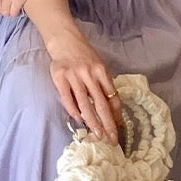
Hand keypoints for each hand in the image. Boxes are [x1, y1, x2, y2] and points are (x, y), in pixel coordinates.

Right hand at [46, 27, 123, 143]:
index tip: (120, 129)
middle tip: (112, 139)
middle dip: (108, 123)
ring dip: (93, 121)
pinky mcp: (60, 78)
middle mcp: (89, 74)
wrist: (65, 40)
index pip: (112, 97)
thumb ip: (104, 85)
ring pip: (85, 103)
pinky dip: (74, 111)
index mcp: (102, 71)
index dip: (117, 114)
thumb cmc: (84, 56)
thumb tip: (113, 109)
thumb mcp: (99, 66)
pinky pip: (68, 98)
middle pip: (101, 103)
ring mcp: (74, 76)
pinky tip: (79, 120)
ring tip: (98, 135)